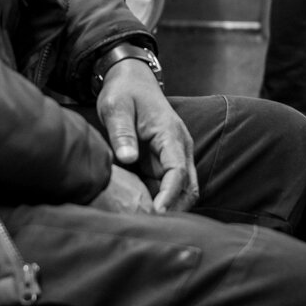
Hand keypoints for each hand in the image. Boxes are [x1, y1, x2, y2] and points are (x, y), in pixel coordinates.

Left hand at [95, 60, 199, 212]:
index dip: (169, 195)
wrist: (131, 80)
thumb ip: (122, 132)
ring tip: (144, 223)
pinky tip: (141, 213)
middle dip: (175, 209)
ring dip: (169, 209)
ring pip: (183, 191)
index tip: (156, 213)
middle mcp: (179, 148)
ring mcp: (174, 157)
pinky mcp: (164, 163)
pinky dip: (160, 202)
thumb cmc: (124, 92)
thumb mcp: (116, 107)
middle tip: (149, 226)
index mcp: (170, 134)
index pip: (179, 172)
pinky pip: (169, 188)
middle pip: (189, 188)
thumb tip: (127, 158)